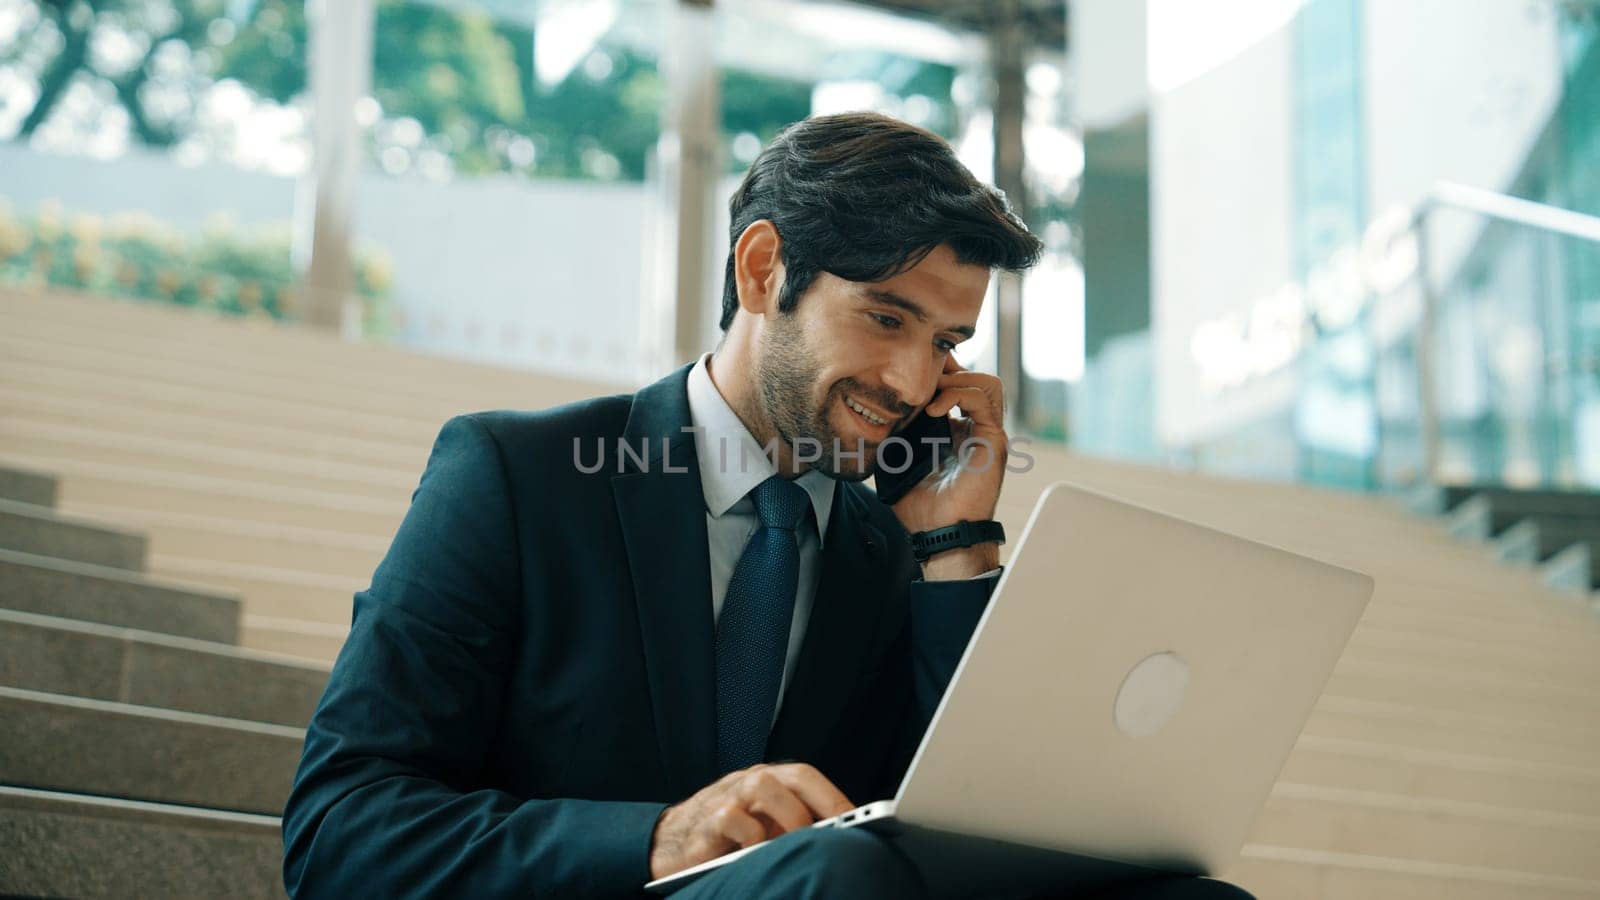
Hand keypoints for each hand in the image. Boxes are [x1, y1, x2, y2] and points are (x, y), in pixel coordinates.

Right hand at [649, 763, 854, 879]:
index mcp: (768, 781)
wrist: (670, 843)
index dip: (834, 797)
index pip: (807, 777)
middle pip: (794, 776)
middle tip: (838, 831)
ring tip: (798, 843)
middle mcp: (750, 782)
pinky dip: (750, 836)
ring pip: (764, 788)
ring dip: (789, 817)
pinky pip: (733, 819)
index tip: (861, 819)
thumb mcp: (763, 827)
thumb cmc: (725, 836)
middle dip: (822, 803)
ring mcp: (727, 797)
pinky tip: (755, 852)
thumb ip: (792, 824)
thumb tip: (840, 838)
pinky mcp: (706, 821)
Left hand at [890, 354, 1007, 538]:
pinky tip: (933, 409)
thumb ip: (892, 440)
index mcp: (955, 431)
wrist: (941, 534)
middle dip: (947, 370)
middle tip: (919, 379)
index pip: (955, 386)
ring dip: (956, 379)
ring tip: (929, 396)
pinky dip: (959, 394)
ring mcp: (987, 433)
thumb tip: (867, 419)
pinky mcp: (994, 439)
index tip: (907, 378)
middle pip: (973, 377)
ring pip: (987, 382)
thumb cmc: (919, 507)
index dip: (936, 374)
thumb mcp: (896, 464)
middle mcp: (974, 428)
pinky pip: (984, 398)